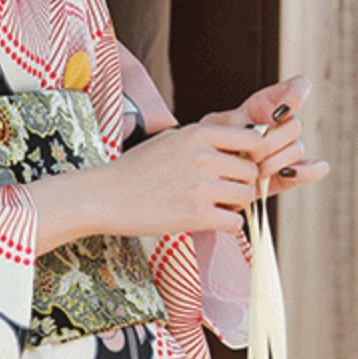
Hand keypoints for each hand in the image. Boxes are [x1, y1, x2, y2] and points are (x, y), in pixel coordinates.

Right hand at [27, 121, 268, 252]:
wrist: (105, 196)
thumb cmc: (135, 169)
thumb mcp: (171, 140)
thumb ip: (204, 141)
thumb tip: (240, 147)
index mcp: (198, 133)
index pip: (251, 140)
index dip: (250, 156)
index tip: (238, 166)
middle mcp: (203, 156)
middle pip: (251, 171)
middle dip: (242, 183)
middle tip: (224, 192)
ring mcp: (201, 186)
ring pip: (247, 197)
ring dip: (236, 205)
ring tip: (214, 206)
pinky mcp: (196, 215)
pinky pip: (235, 223)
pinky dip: (227, 225)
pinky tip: (208, 221)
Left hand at [200, 74, 328, 196]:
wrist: (210, 173)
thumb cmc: (210, 144)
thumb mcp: (213, 127)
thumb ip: (231, 122)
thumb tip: (250, 128)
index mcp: (267, 104)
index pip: (298, 87)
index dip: (297, 94)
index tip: (278, 112)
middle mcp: (283, 124)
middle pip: (294, 125)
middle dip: (271, 141)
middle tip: (250, 155)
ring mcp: (288, 148)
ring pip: (296, 149)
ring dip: (275, 161)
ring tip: (254, 171)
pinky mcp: (291, 173)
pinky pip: (311, 170)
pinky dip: (308, 172)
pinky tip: (291, 172)